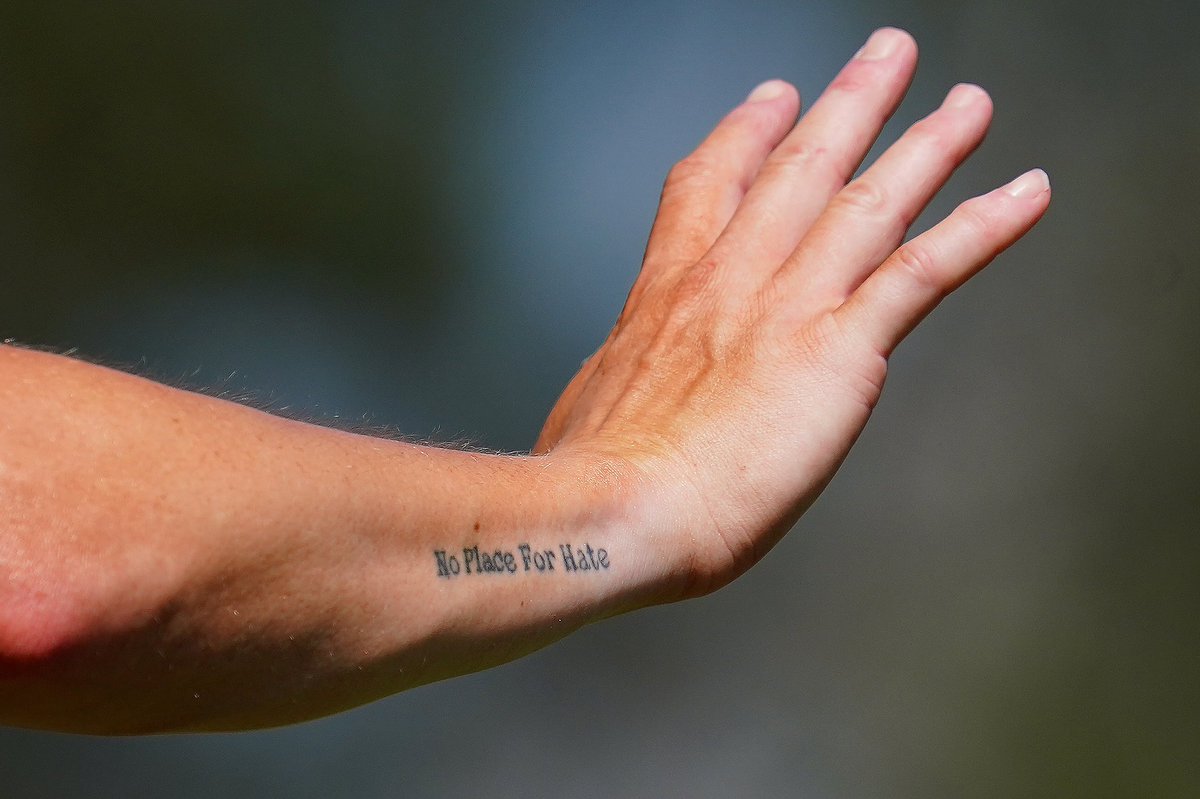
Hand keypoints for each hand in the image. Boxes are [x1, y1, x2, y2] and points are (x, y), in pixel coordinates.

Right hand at [534, 28, 1049, 598]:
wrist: (616, 511)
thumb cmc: (593, 482)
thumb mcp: (588, 407)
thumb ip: (618, 377)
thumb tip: (610, 380)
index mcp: (667, 292)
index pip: (710, 186)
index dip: (746, 134)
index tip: (773, 99)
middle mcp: (732, 278)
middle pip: (801, 167)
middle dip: (849, 105)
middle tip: (885, 58)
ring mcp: (788, 305)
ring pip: (869, 202)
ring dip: (927, 145)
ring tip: (970, 105)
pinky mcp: (840, 350)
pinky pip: (924, 271)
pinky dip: (982, 227)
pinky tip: (1025, 194)